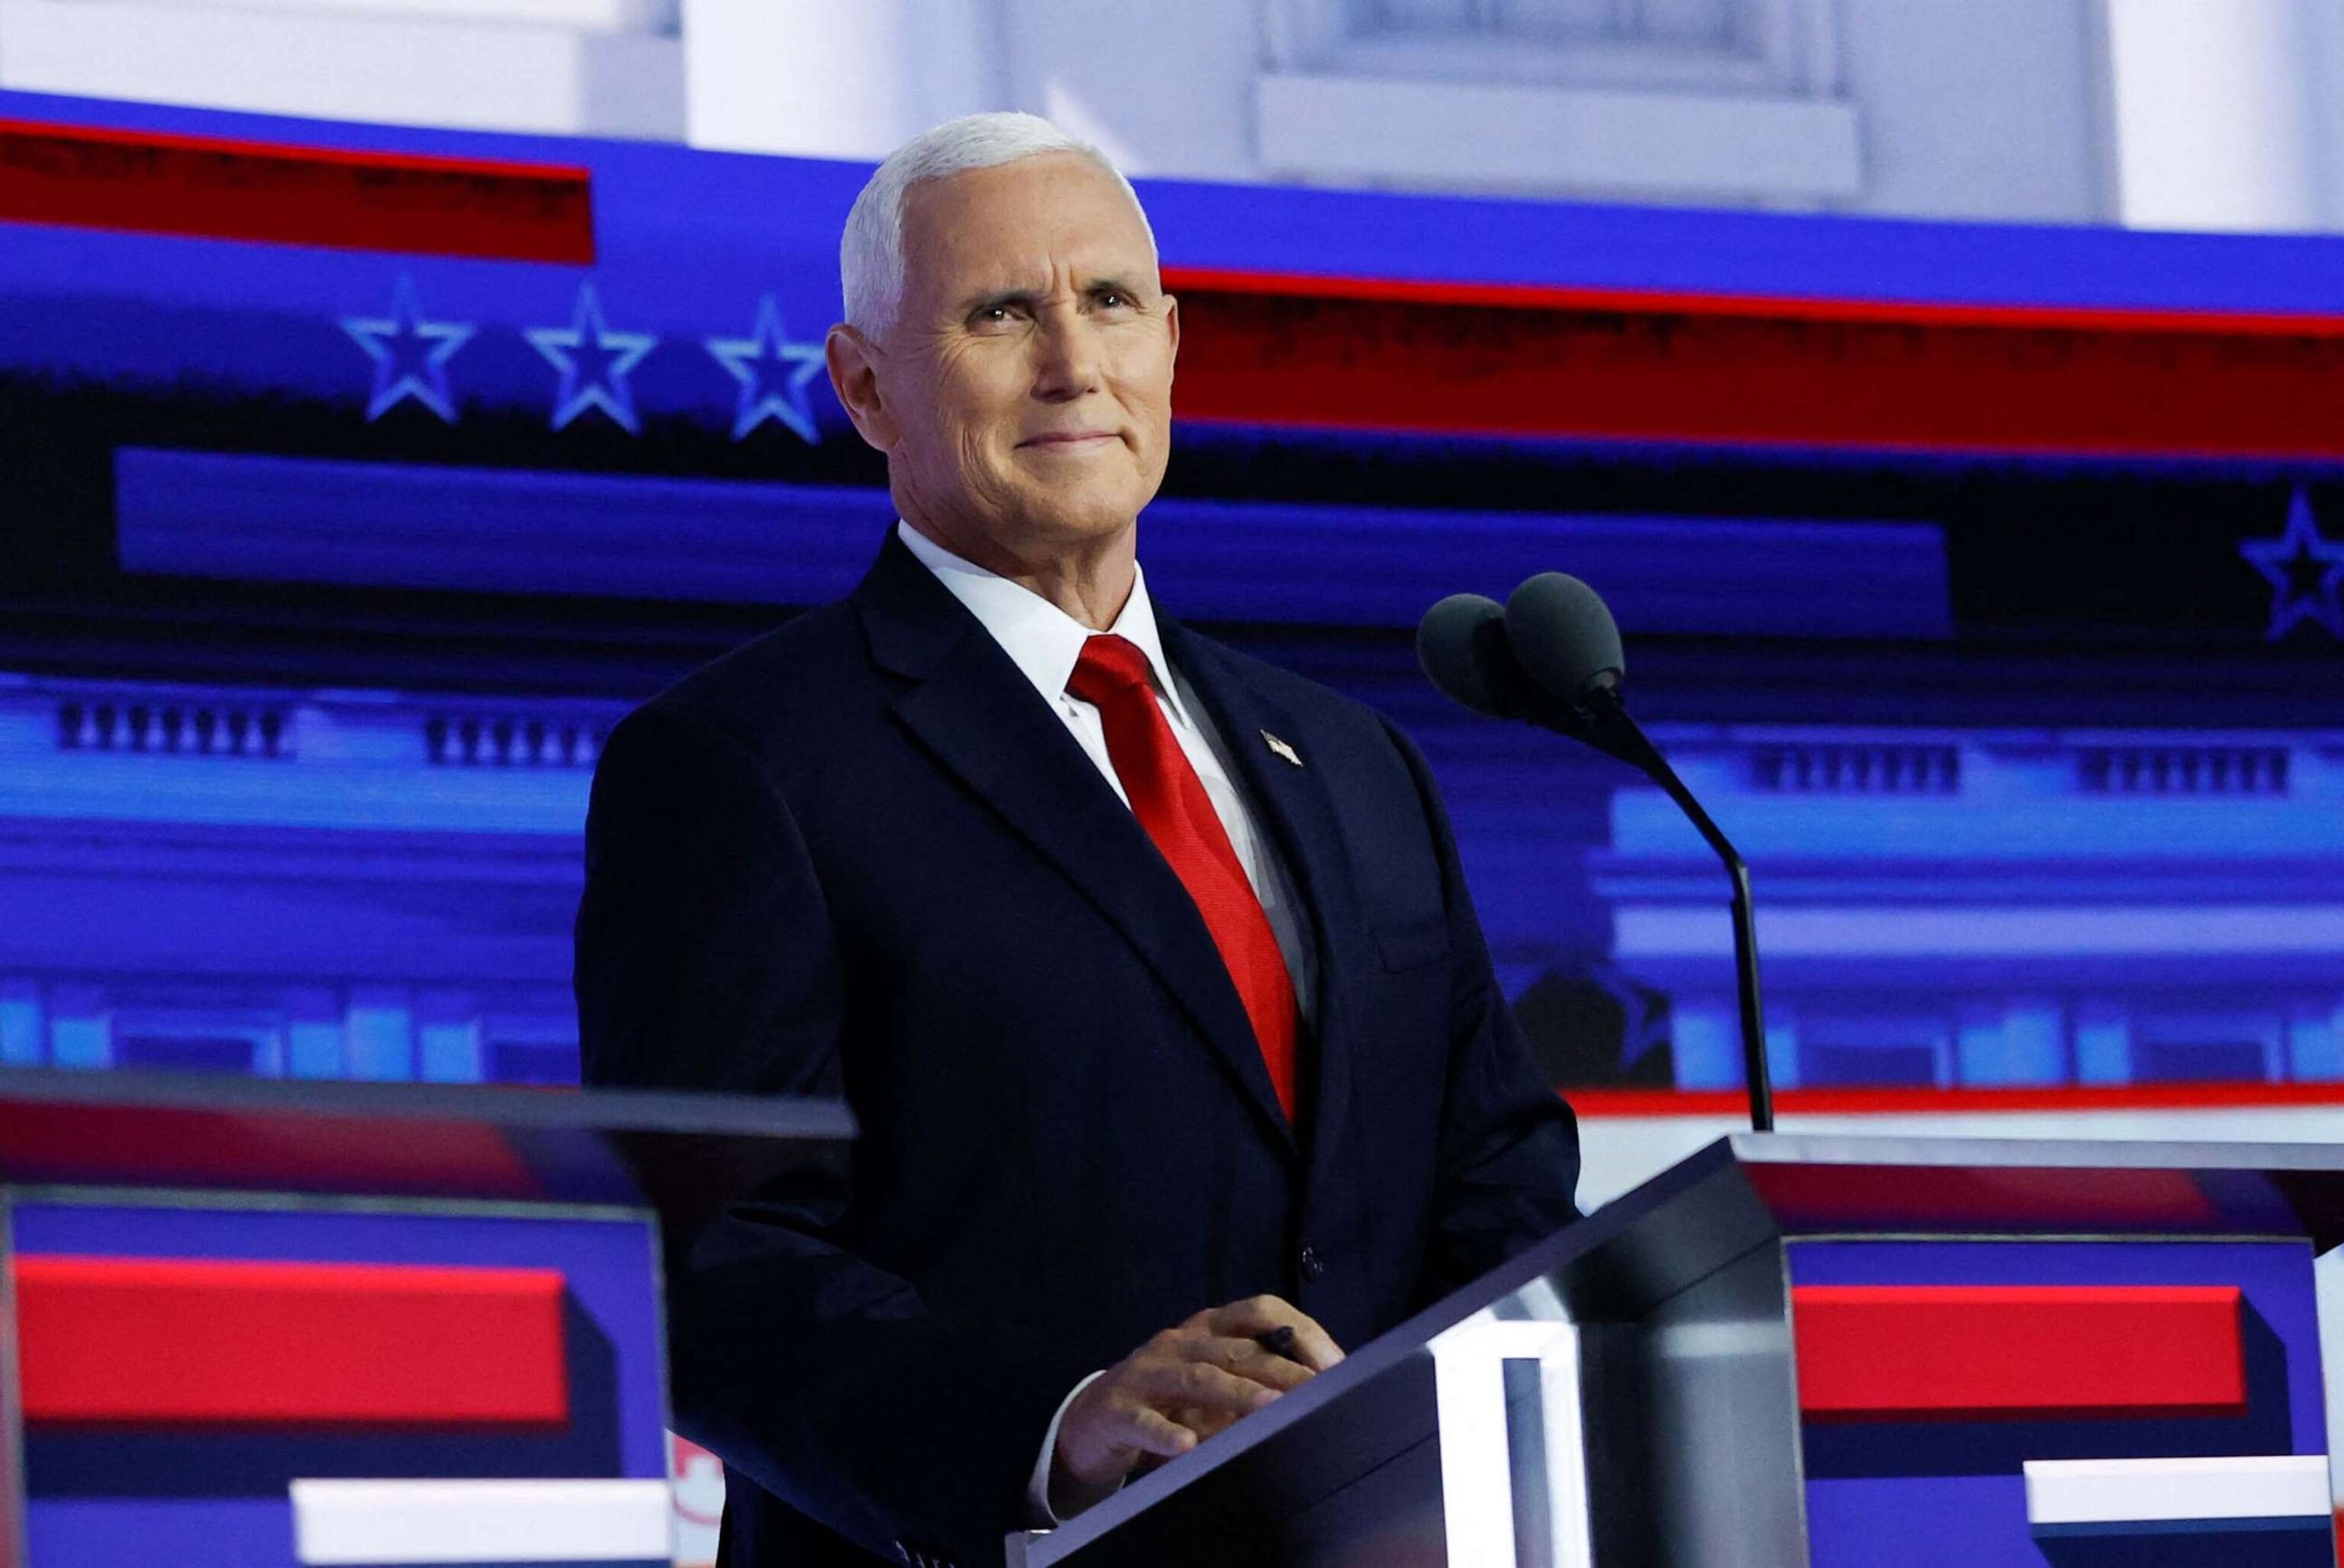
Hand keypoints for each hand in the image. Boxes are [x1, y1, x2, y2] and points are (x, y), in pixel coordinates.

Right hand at [1053, 1295, 1344, 1502]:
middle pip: (1236, 1348)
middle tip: (1319, 1393)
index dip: (1299, 1331)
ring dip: (1236, 1392)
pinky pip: (1144, 1421)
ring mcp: (1146, 1373)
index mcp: (1207, 1329)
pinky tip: (1187, 1445)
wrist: (1092, 1423)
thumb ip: (1253, 1384)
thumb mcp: (1212, 1388)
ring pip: (1196, 1377)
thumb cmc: (1166, 1402)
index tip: (1335, 1365)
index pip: (1258, 1311)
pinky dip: (1166, 1432)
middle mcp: (1179, 1342)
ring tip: (1270, 1407)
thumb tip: (1319, 1397)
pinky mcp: (1118, 1410)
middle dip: (1281, 1369)